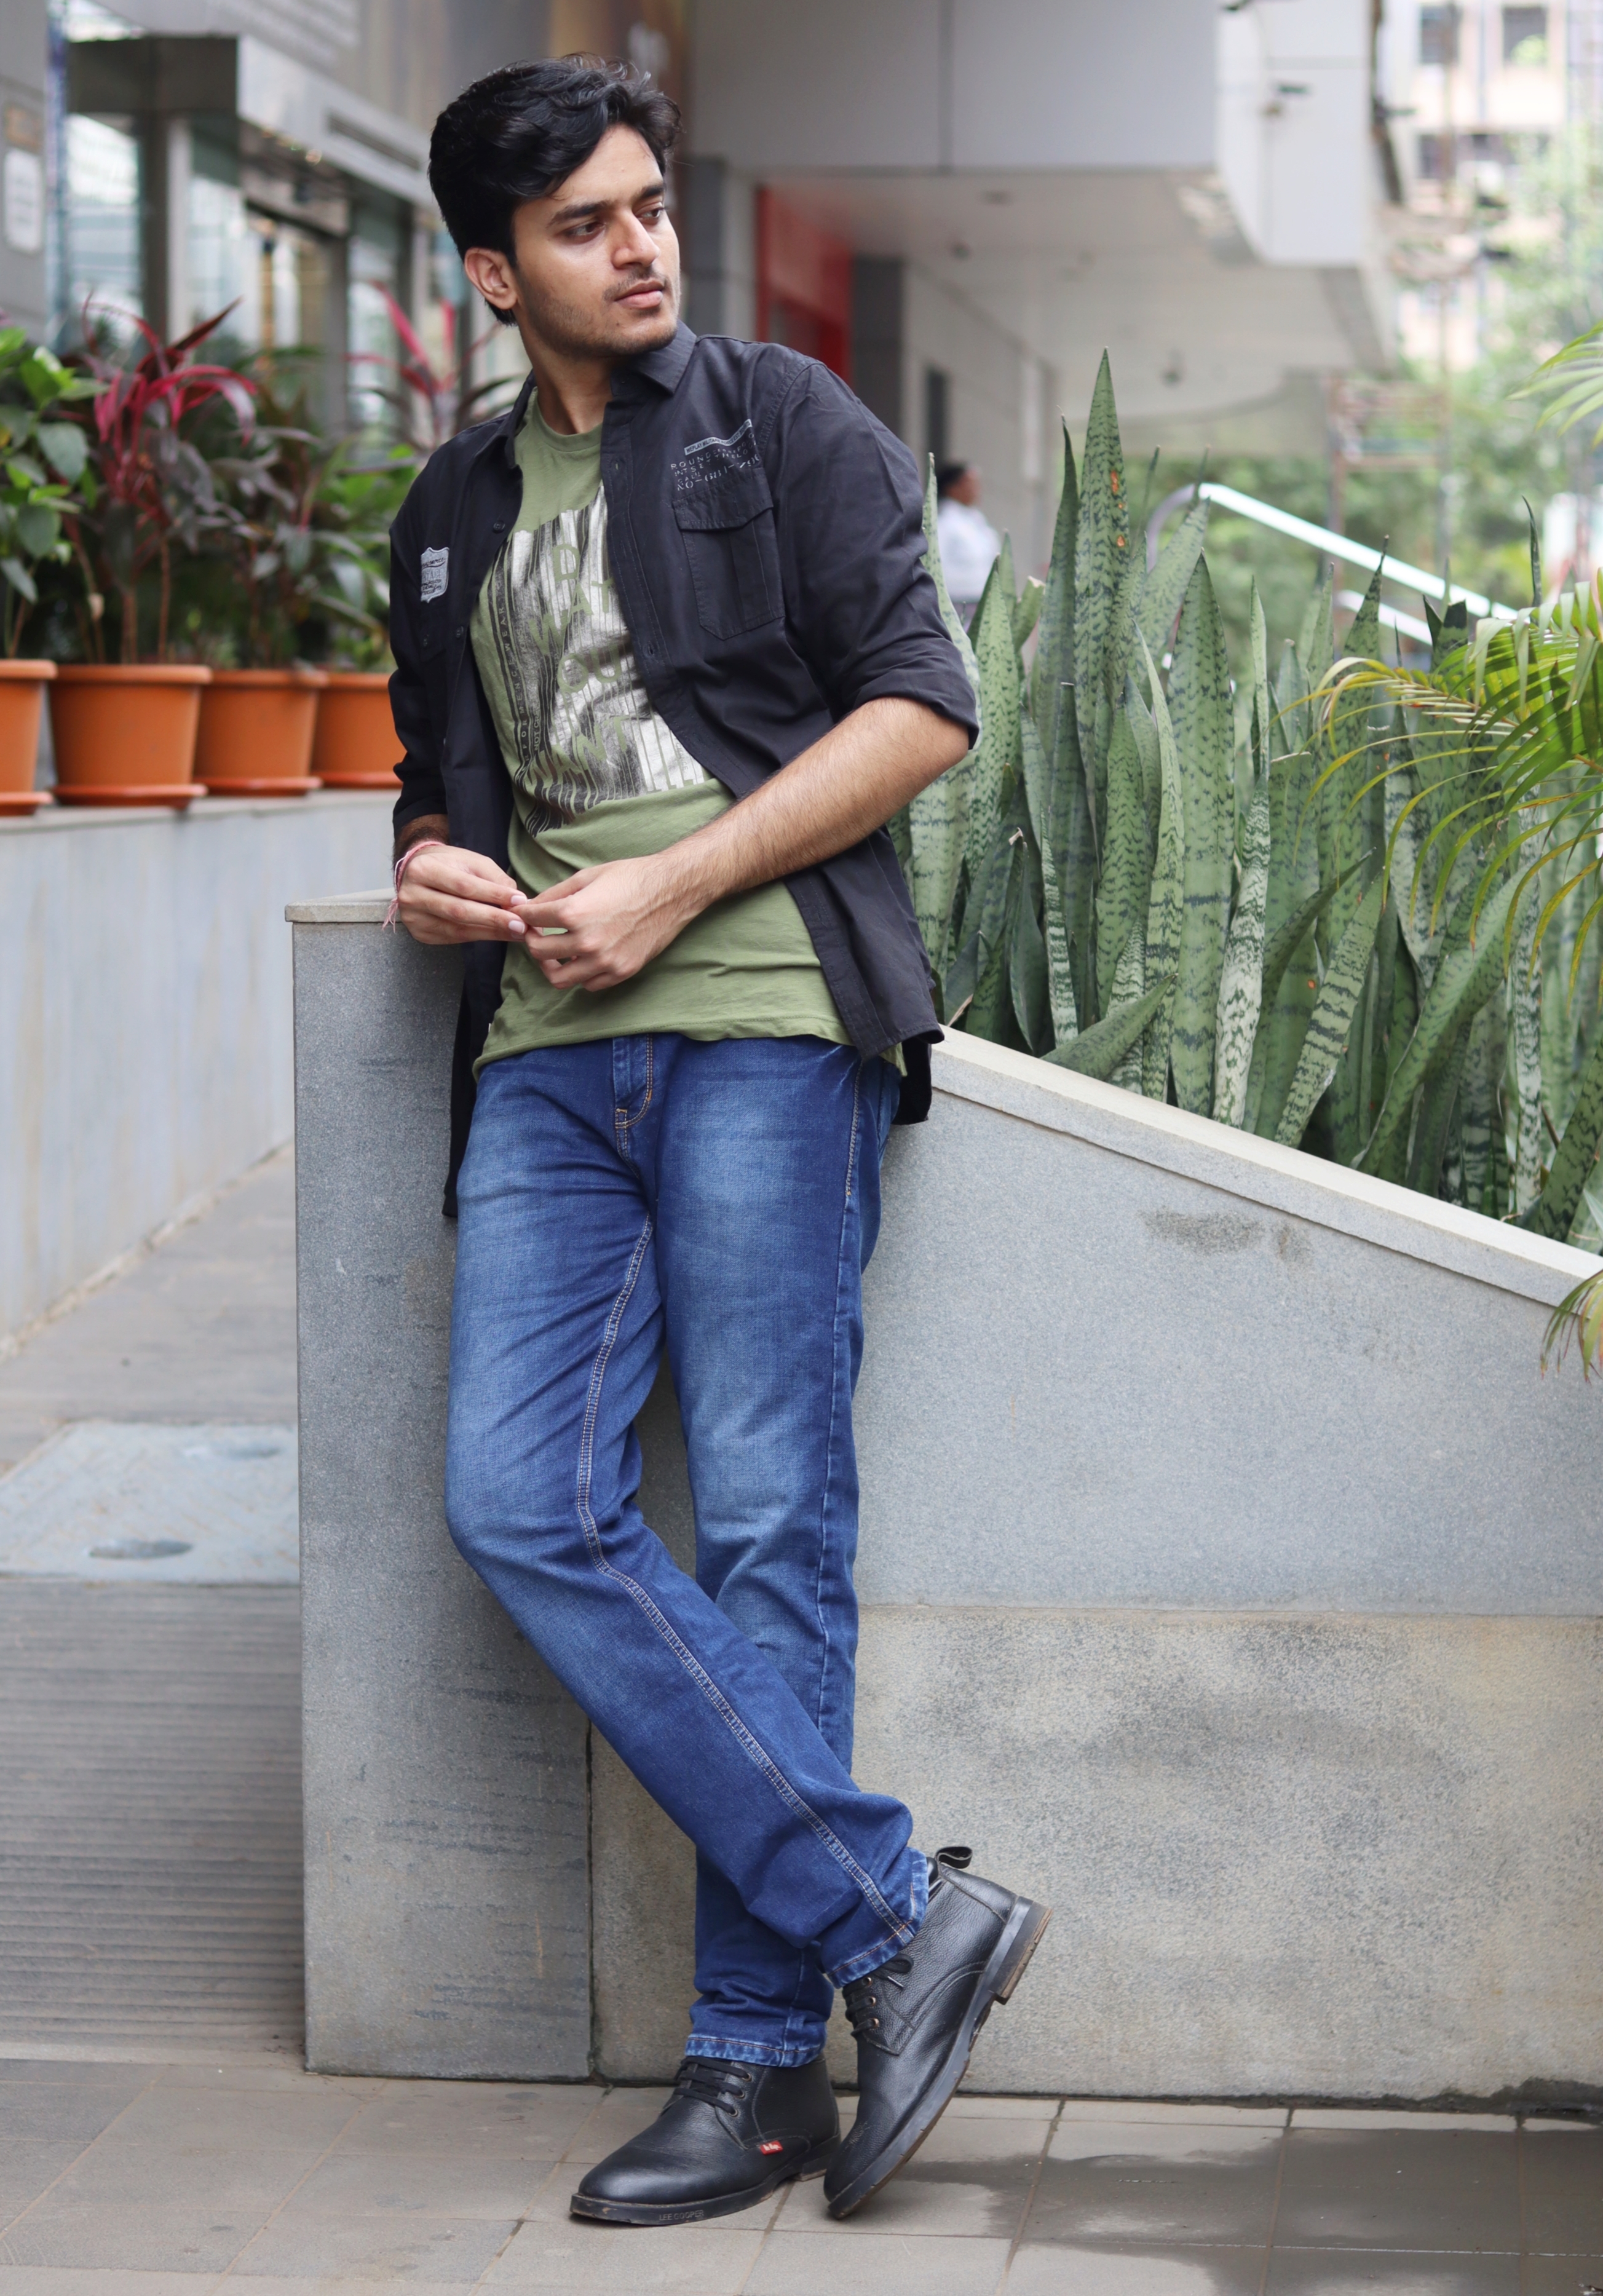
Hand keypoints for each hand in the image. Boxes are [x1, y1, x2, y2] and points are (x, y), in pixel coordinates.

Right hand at [396, 843, 528, 946]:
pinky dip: (480, 937)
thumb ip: (495, 879)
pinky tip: (499, 935)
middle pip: (459, 911)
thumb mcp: (472, 861)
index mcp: (423, 870)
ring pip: (457, 929)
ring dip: (491, 932)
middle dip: (494, 919)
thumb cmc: (450, 864)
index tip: (519, 901)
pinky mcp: (420, 933)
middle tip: (521, 924)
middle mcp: (412, 895)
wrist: (418, 874)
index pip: (463, 886)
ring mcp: (414, 918)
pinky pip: (454, 938)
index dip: (493, 895)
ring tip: (516, 932)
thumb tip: (517, 903)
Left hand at [515, 852, 697, 990]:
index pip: (531, 920)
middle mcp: (587, 941)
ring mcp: (605, 960)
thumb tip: (531, 905)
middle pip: (539, 952)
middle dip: (532, 940)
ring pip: (559, 978)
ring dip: (551, 965)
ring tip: (554, 953)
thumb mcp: (587, 876)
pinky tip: (582, 959)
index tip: (523, 915)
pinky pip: (588, 985)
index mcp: (575, 912)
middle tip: (536, 933)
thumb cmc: (631, 878)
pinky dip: (580, 975)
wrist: (672, 891)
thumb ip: (555, 894)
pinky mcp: (621, 971)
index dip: (523, 915)